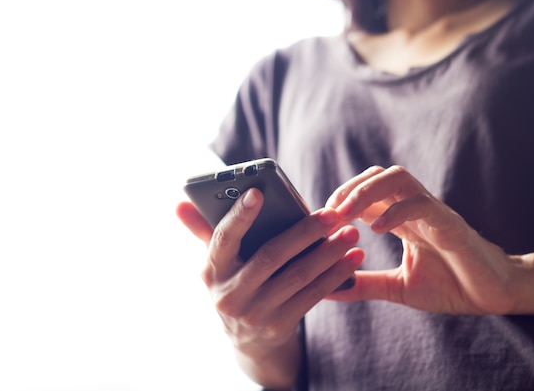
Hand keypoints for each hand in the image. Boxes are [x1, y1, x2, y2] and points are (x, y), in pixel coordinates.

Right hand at [176, 188, 362, 387]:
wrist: (248, 341)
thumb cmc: (235, 284)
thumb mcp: (218, 263)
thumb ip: (204, 230)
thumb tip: (180, 202)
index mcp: (212, 270)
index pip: (222, 239)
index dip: (239, 216)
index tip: (258, 191)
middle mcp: (229, 294)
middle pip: (270, 257)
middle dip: (304, 233)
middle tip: (332, 214)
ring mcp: (255, 313)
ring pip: (297, 276)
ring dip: (328, 253)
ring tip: (350, 233)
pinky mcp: (279, 325)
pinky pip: (312, 296)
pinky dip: (334, 275)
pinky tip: (352, 259)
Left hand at [325, 165, 533, 314]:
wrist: (493, 295)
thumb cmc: (450, 286)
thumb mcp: (397, 287)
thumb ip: (365, 284)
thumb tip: (328, 290)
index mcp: (401, 218)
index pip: (365, 191)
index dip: (339, 199)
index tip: (320, 221)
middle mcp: (414, 207)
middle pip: (376, 174)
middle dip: (347, 189)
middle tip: (328, 216)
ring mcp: (432, 211)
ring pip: (397, 177)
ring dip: (365, 191)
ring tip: (346, 215)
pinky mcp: (450, 224)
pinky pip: (421, 204)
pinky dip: (395, 211)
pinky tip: (376, 230)